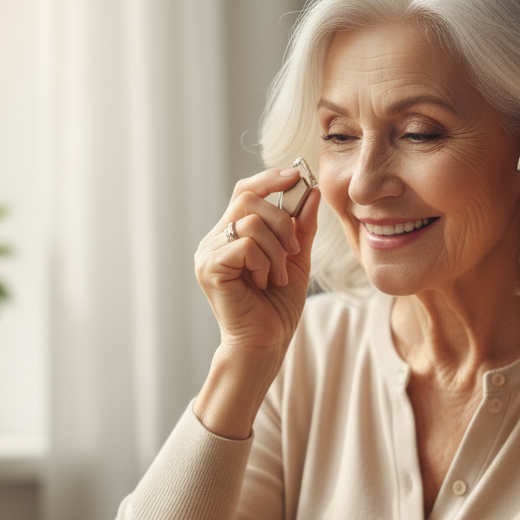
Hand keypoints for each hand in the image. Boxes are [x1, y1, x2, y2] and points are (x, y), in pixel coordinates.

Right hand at [194, 167, 318, 359]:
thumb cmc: (277, 308)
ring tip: (276, 276)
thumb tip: (311, 191)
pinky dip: (264, 263)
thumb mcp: (297, 260)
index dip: (270, 178)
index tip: (297, 176)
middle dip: (282, 221)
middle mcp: (215, 240)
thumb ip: (301, 227)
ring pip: (250, 221)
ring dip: (276, 249)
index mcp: (231, 234)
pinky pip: (246, 244)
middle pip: (249, 198)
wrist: (266, 344)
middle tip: (292, 251)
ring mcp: (208, 253)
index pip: (245, 191)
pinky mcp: (209, 268)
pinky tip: (264, 282)